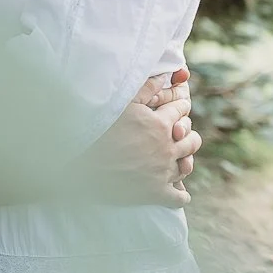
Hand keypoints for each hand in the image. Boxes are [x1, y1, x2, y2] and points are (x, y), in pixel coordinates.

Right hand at [88, 70, 200, 206]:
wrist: (80, 165)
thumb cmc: (98, 131)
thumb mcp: (122, 104)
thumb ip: (146, 88)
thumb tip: (167, 75)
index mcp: (160, 124)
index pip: (182, 111)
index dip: (180, 108)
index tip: (177, 109)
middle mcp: (167, 148)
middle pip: (193, 140)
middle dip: (188, 135)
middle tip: (179, 135)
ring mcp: (163, 173)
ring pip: (187, 166)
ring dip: (184, 161)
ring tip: (177, 159)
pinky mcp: (156, 194)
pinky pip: (179, 198)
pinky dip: (180, 195)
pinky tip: (175, 191)